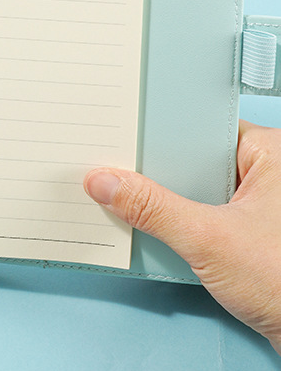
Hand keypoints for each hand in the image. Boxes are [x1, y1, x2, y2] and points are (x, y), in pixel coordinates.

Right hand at [84, 120, 280, 354]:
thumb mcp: (207, 239)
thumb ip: (152, 209)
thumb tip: (106, 183)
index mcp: (270, 154)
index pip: (198, 132)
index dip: (156, 138)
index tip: (120, 145)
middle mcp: (268, 174)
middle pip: (194, 163)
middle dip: (157, 176)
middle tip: (116, 177)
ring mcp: (262, 206)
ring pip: (198, 192)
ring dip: (168, 205)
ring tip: (128, 205)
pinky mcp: (254, 234)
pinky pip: (206, 217)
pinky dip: (182, 226)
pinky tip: (155, 233)